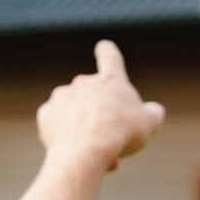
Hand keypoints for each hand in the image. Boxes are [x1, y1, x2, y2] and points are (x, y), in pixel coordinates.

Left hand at [36, 41, 166, 171]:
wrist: (85, 152)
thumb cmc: (120, 135)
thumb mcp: (149, 124)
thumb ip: (153, 113)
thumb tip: (153, 111)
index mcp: (110, 80)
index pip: (109, 56)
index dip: (107, 52)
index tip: (103, 48)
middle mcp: (83, 82)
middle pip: (93, 96)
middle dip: (100, 115)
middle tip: (109, 139)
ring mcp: (62, 96)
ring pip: (74, 112)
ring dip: (83, 127)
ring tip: (93, 150)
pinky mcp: (46, 114)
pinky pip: (57, 123)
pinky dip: (65, 135)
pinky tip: (74, 148)